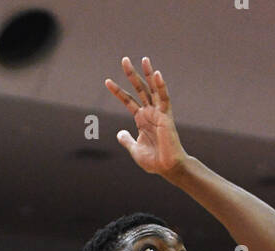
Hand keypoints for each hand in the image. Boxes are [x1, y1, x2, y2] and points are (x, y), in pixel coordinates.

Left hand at [104, 56, 186, 178]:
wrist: (167, 168)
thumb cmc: (154, 161)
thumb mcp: (135, 150)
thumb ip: (127, 140)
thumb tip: (119, 134)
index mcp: (141, 119)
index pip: (128, 100)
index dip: (118, 91)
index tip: (107, 81)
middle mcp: (150, 112)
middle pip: (139, 89)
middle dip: (132, 74)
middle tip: (124, 59)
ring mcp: (158, 113)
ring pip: (152, 89)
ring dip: (148, 74)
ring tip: (143, 59)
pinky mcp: (167, 116)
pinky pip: (164, 98)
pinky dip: (161, 86)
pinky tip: (157, 74)